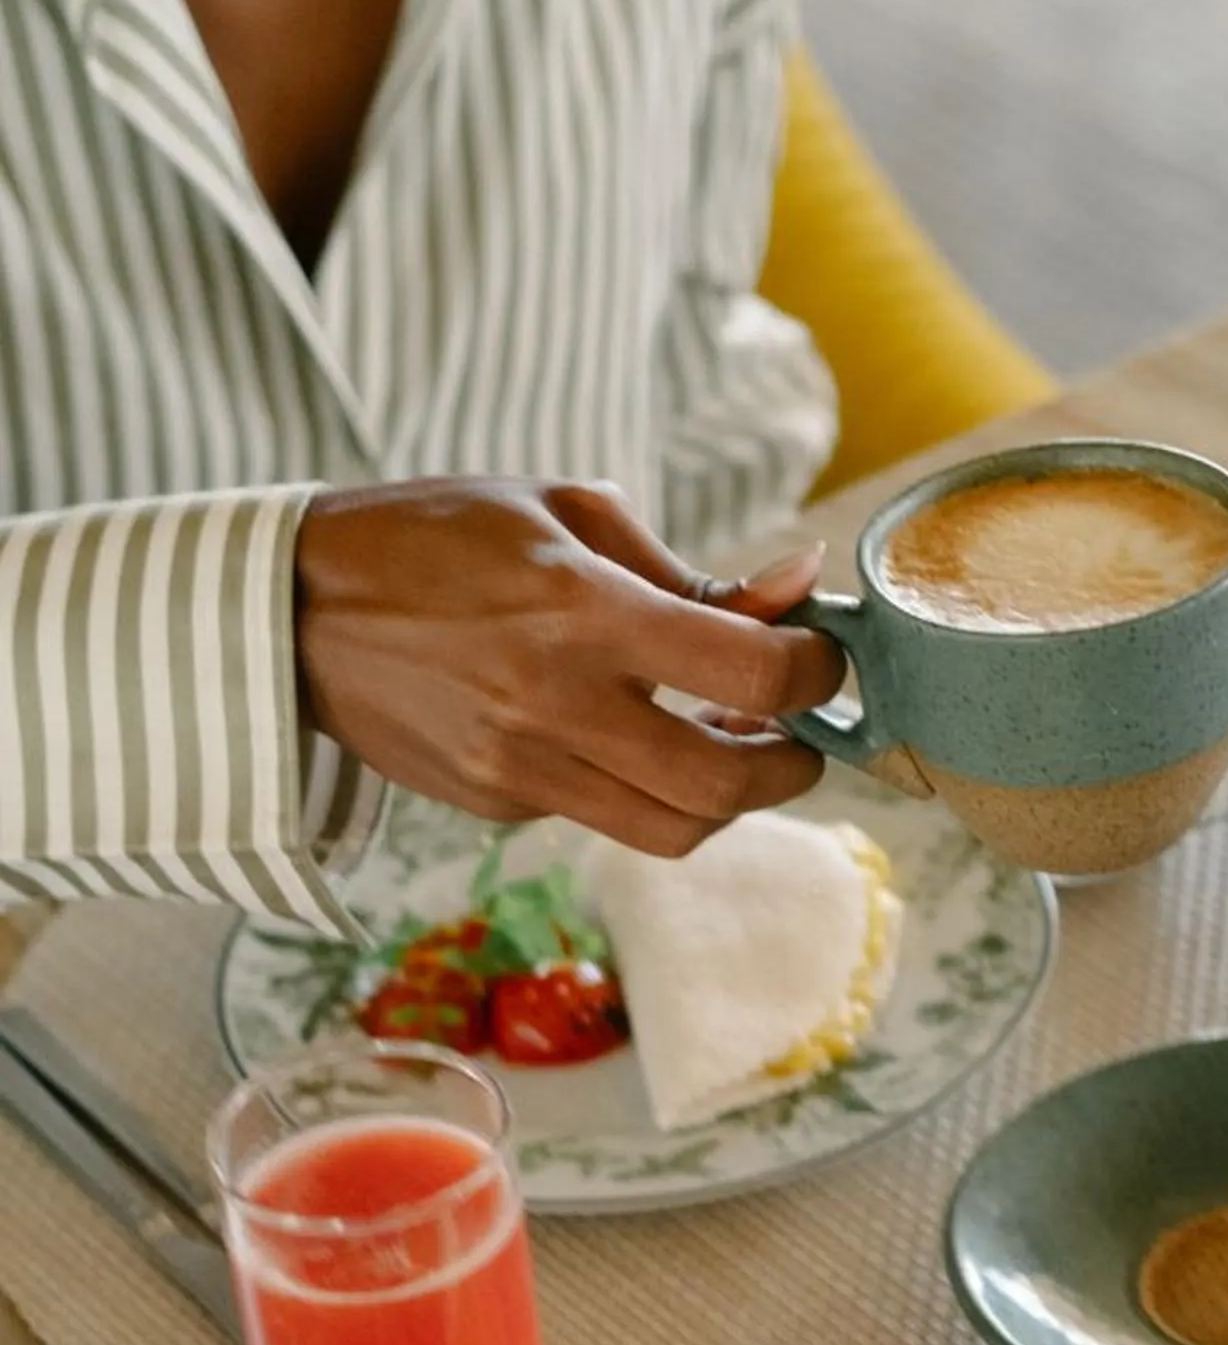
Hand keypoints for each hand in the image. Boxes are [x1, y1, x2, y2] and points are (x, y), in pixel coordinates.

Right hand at [295, 480, 845, 856]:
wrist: (291, 608)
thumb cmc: (433, 536)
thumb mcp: (562, 513)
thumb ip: (684, 568)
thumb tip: (792, 590)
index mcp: (580, 611)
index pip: (749, 674)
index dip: (813, 674)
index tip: (819, 659)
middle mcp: (555, 704)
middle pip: (726, 786)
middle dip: (790, 766)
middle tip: (795, 735)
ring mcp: (522, 768)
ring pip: (675, 830)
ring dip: (727, 799)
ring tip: (728, 744)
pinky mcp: (497, 806)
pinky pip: (604, 816)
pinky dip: (642, 789)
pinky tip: (627, 737)